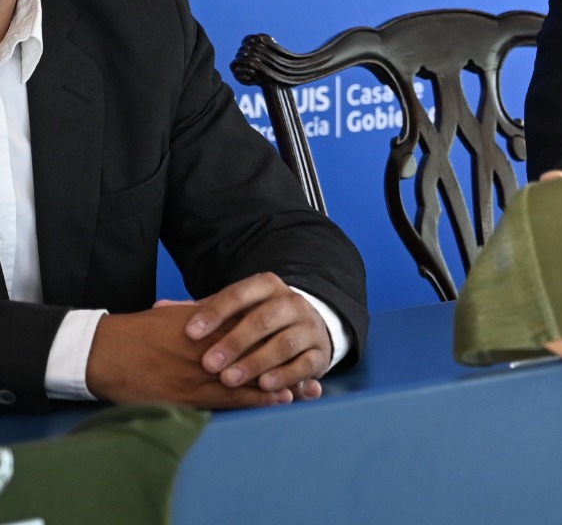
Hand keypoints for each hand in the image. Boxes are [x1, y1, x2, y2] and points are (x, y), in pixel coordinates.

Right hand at [85, 304, 289, 408]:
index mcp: (209, 325)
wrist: (103, 350)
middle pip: (258, 352)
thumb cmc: (137, 332)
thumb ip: (203, 312)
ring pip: (249, 376)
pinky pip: (230, 397)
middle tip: (314, 370)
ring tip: (305, 388)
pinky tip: (277, 399)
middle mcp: (211, 345)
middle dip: (285, 361)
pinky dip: (256, 398)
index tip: (300, 341)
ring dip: (278, 383)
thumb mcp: (175, 315)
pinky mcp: (188, 393)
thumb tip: (221, 307)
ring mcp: (201, 370)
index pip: (253, 329)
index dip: (278, 337)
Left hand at [184, 272, 332, 399]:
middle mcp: (291, 303)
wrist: (306, 325)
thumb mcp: (234, 309)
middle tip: (208, 364)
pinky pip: (305, 364)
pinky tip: (265, 386)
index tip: (190, 332)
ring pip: (284, 343)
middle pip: (264, 319)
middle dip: (235, 342)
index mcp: (267, 287)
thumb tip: (160, 305)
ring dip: (257, 362)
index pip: (240, 294)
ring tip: (230, 379)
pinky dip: (286, 376)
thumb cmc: (258, 319)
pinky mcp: (320, 353)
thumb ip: (202, 309)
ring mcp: (309, 327)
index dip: (215, 312)